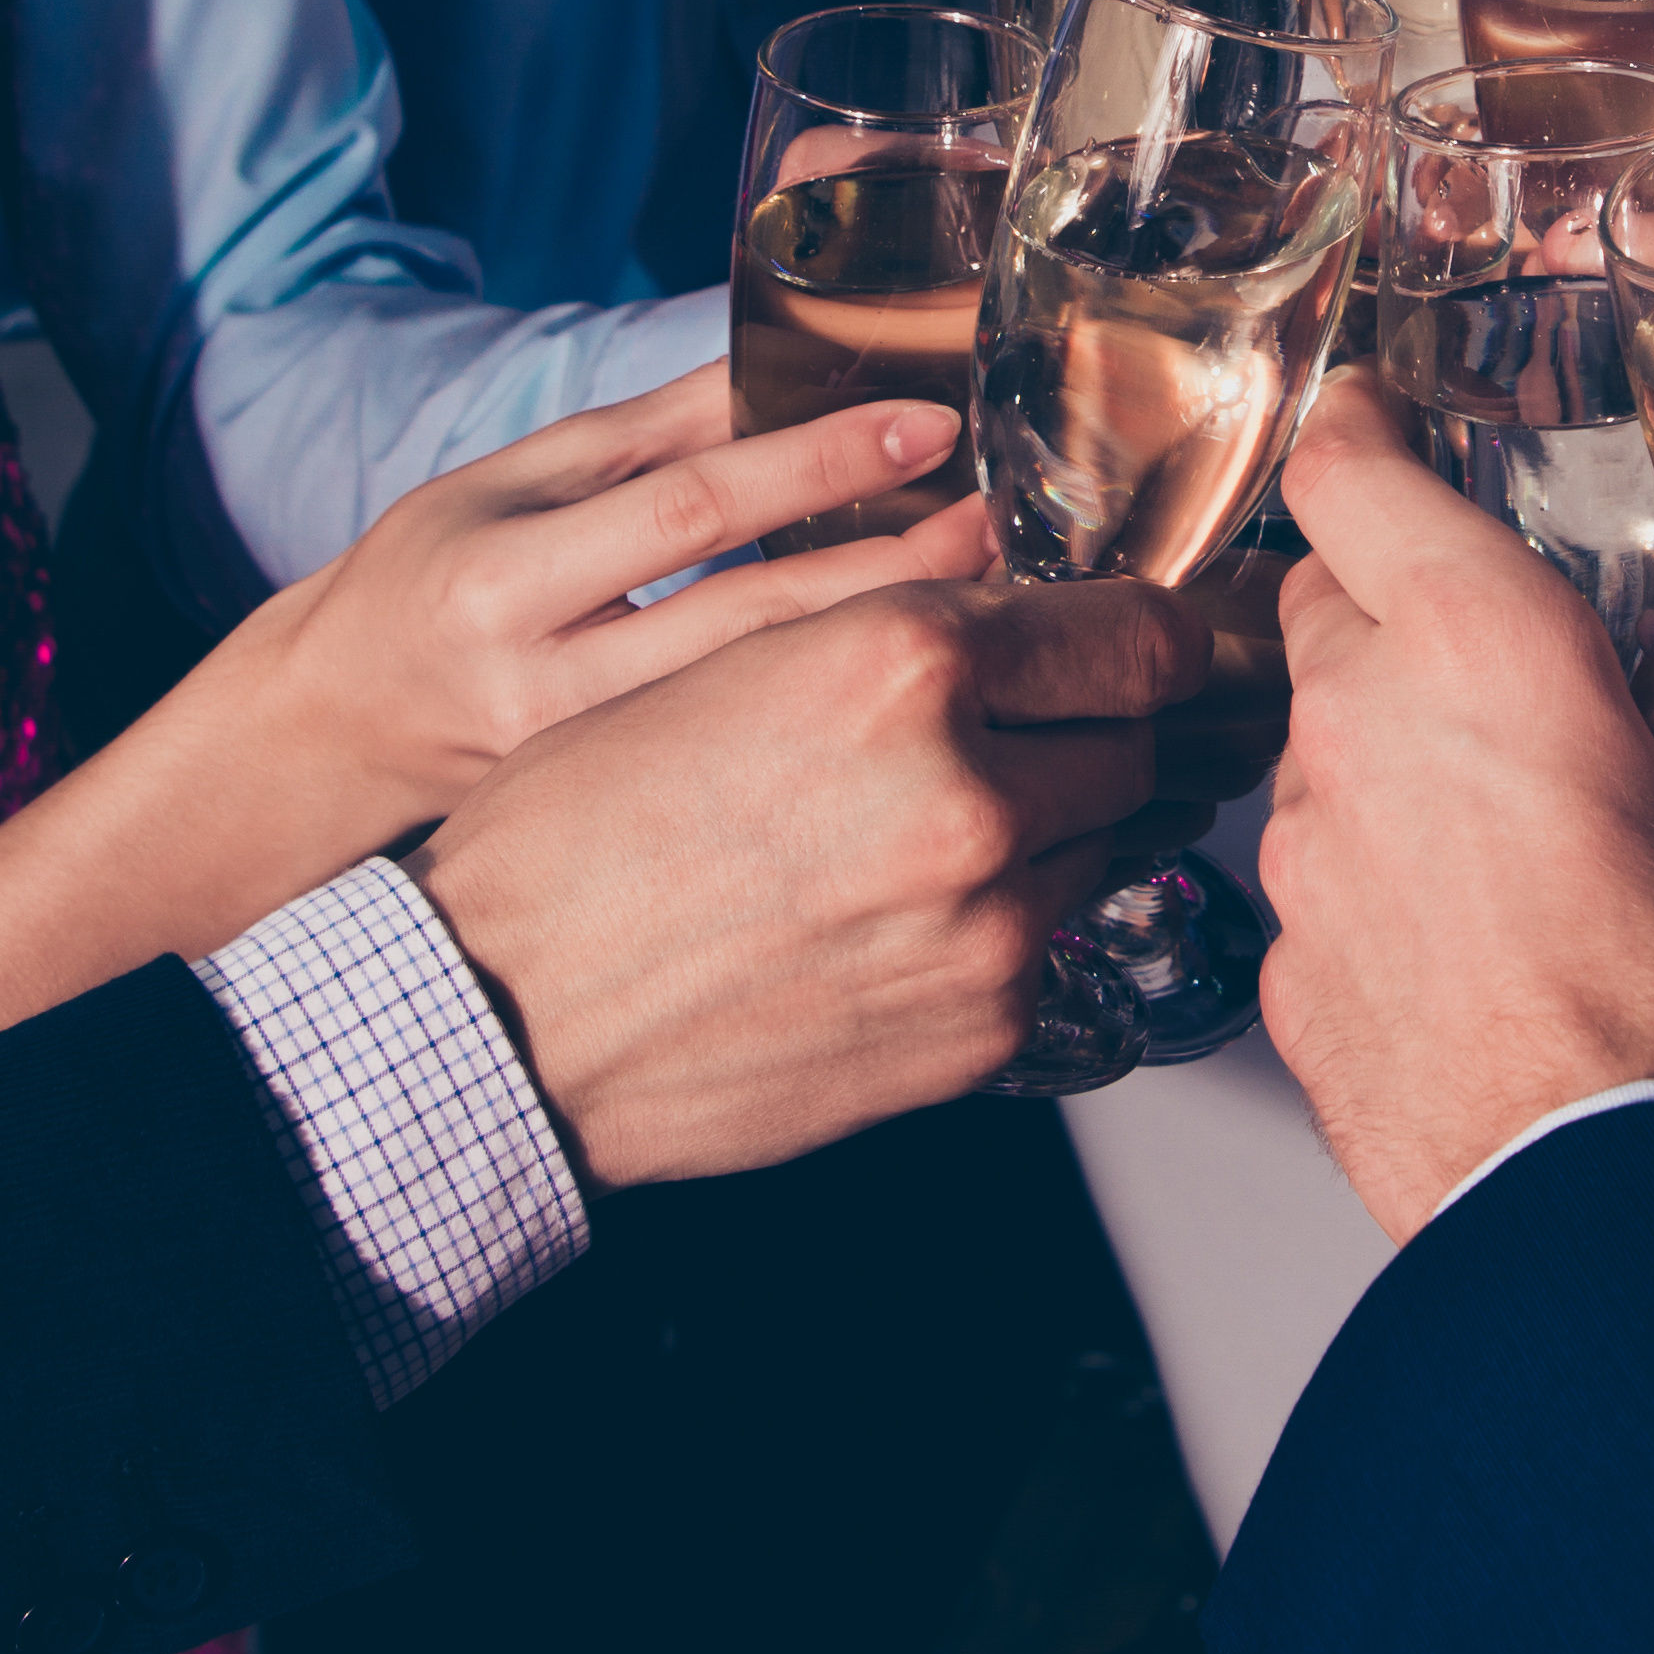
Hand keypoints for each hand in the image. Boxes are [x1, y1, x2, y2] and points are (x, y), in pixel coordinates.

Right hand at [216, 367, 1001, 855]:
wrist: (329, 751)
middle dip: (903, 578)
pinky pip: (759, 813)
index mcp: (505, 582)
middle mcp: (540, 689)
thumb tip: (795, 359)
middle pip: (754, 631)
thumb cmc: (430, 590)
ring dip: (903, 686)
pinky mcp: (610, 862)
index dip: (817, 459)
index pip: (688, 508)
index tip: (932, 427)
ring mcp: (580, 789)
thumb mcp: (509, 487)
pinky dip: (855, 770)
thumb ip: (651, 435)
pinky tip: (940, 739)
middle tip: (1009, 533)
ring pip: (776, 739)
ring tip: (1010, 633)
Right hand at [416, 572, 1200, 1183]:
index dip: (1148, 634)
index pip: (1138, 634)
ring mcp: (988, 929)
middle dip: (1099, 729)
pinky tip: (911, 922)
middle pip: (1138, 741)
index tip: (1141, 645)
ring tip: (950, 833)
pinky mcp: (980, 1031)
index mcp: (905, 664)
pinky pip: (1052, 948)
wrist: (505, 1019)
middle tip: (1039, 734)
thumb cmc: (579, 831)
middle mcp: (970, 795)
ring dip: (1058, 828)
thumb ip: (892, 635)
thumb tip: (1023, 622)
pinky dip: (1008, 927)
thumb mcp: (730, 666)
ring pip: (1107, 846)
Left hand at [1256, 385, 1653, 1235]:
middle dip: (1390, 610)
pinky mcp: (1283, 959)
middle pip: (1328, 607)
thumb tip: (1644, 685)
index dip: (1356, 431)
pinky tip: (1466, 942)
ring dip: (1389, 760)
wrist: (1601, 1197)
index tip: (1366, 417)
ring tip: (1505, 842)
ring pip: (1321, 748)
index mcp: (1481, 644)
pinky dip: (1376, 882)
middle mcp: (1361, 722)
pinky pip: (1321, 875)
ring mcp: (1304, 847)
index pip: (1356, 475)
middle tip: (1488, 664)